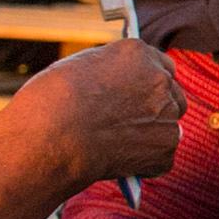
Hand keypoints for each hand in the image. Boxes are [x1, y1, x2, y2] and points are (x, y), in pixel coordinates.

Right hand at [0, 40, 183, 200]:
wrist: (50, 138)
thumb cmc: (48, 104)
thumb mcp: (74, 71)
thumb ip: (107, 74)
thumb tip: (116, 87)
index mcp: (137, 53)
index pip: (159, 65)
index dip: (147, 83)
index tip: (141, 94)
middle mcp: (160, 79)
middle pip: (170, 95)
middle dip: (155, 109)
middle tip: (134, 124)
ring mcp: (167, 114)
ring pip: (167, 127)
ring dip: (150, 136)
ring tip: (119, 147)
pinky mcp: (165, 147)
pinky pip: (159, 157)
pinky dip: (142, 163)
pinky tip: (117, 164)